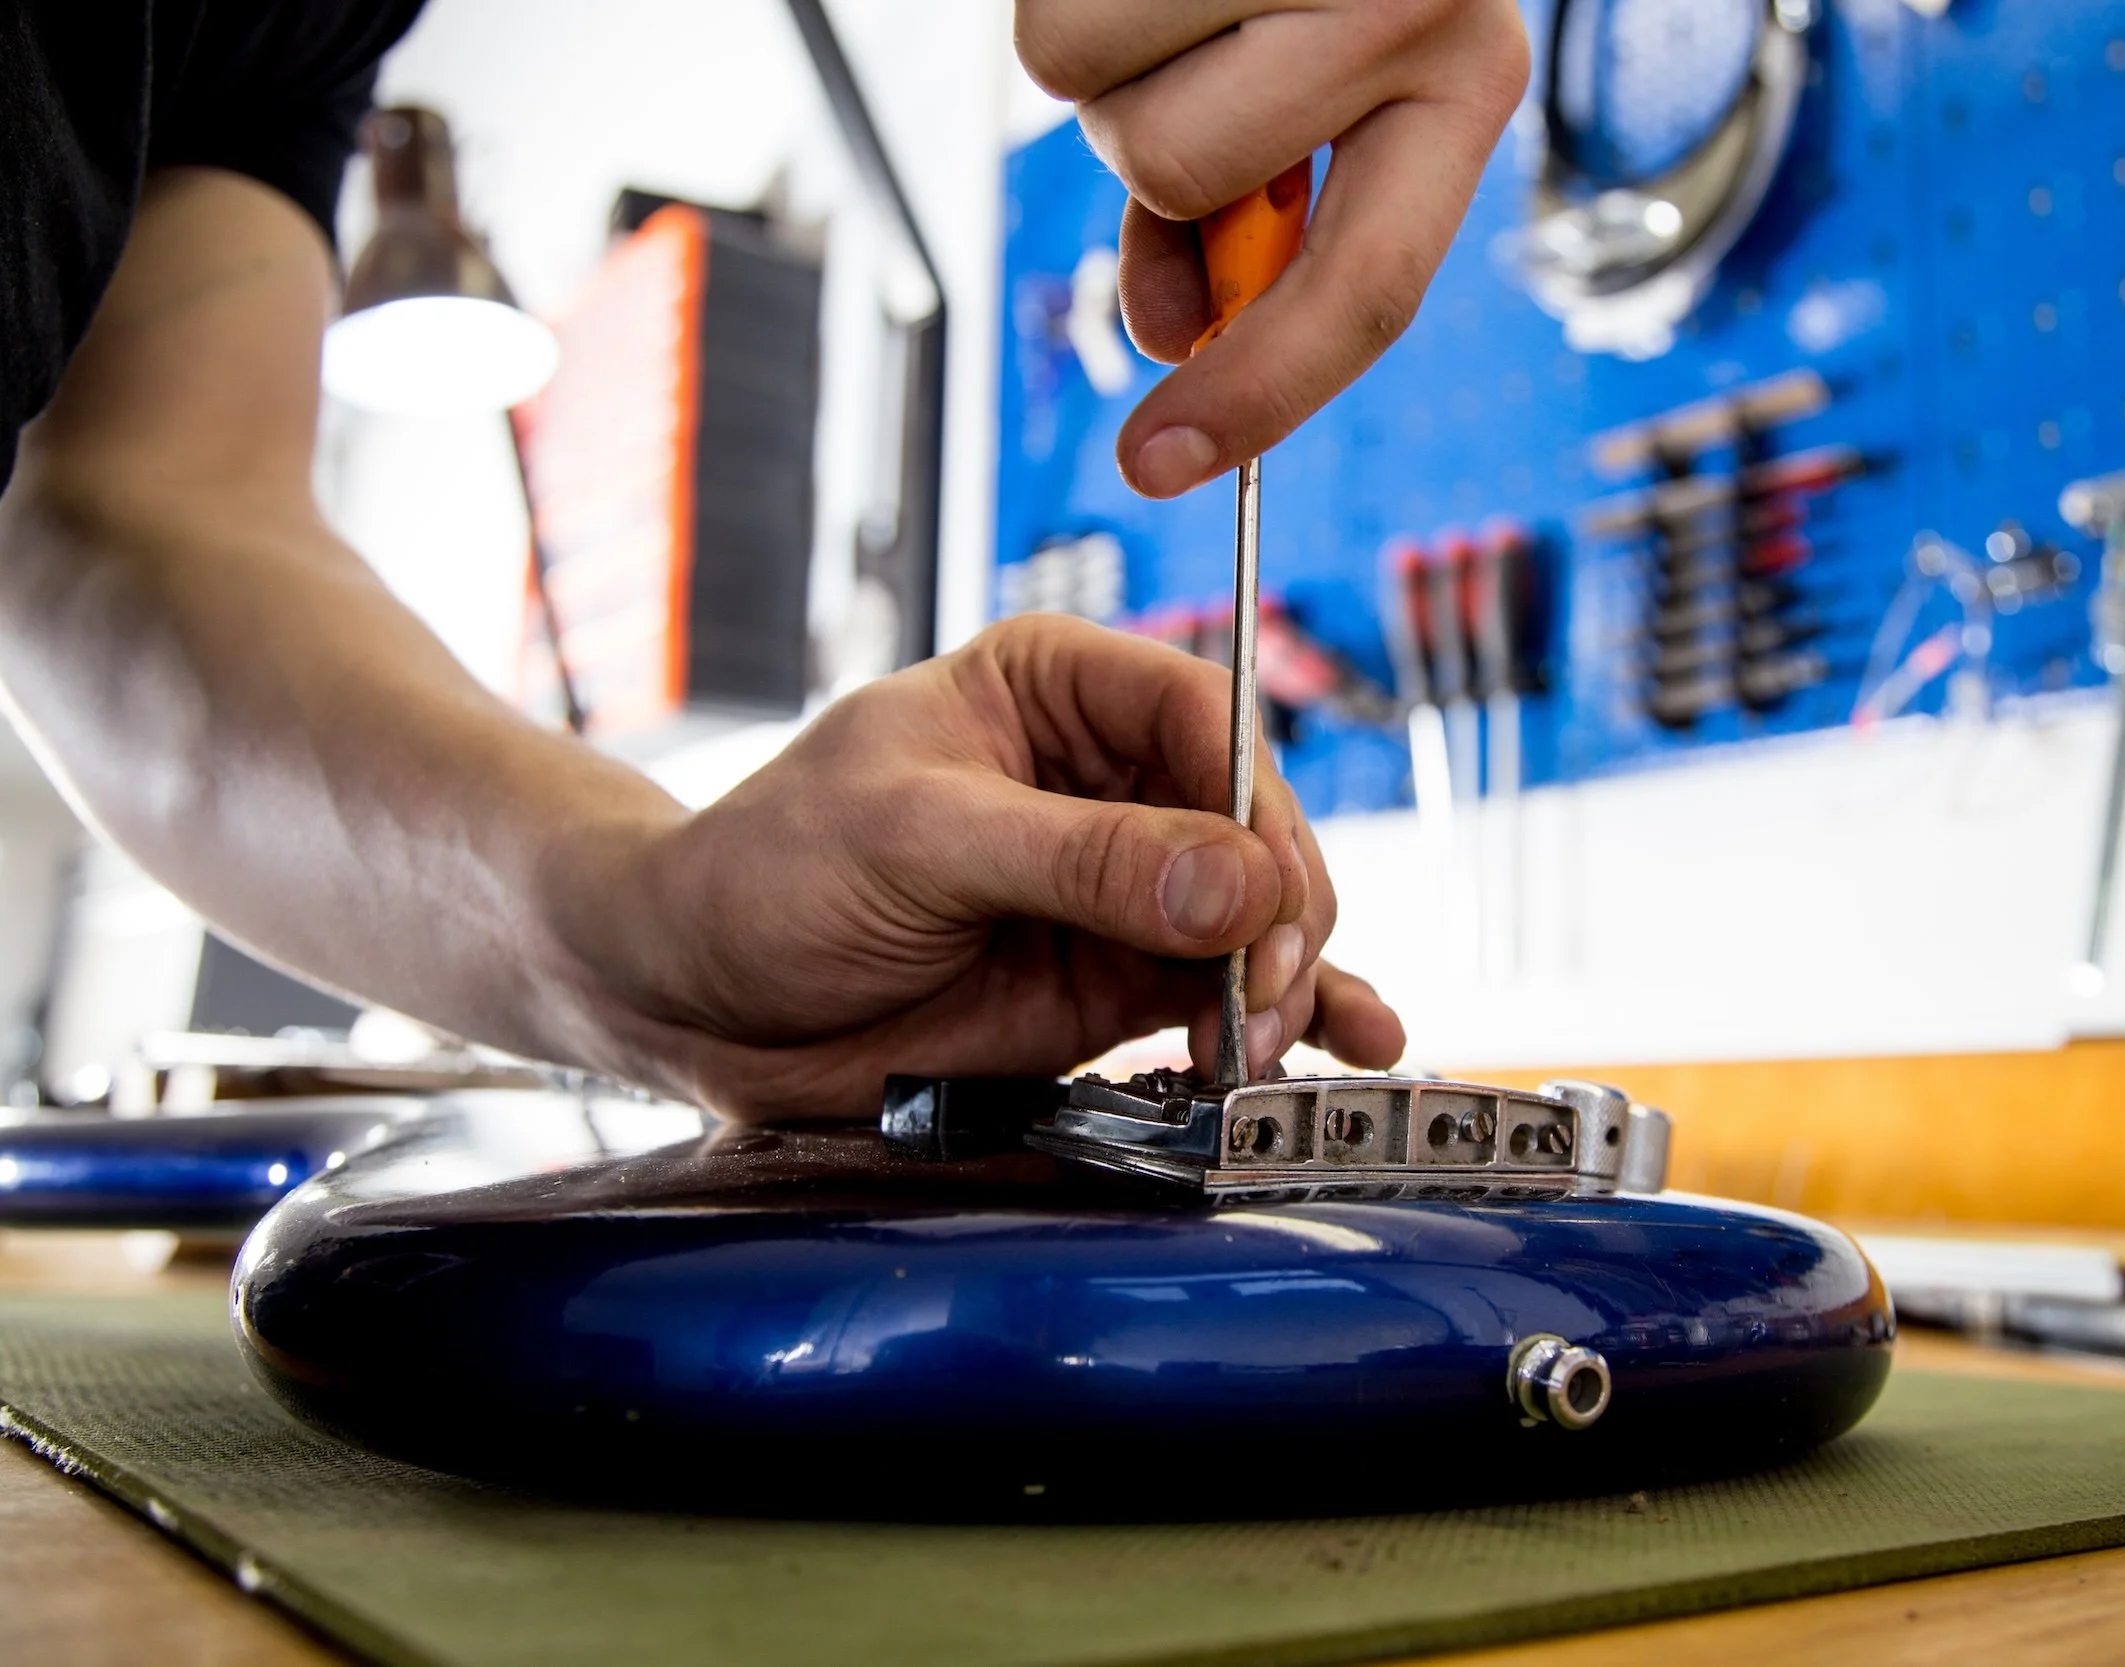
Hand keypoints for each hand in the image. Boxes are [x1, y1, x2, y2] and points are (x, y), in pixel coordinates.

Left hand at [567, 615, 1405, 1120]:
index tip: (1261, 901)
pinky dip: (1290, 1020)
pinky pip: (1230, 993)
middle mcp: (1109, 777)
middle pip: (1257, 827)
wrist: (696, 999)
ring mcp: (1122, 885)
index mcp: (1058, 687)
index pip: (1208, 720)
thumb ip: (1080, 862)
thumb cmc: (770, 873)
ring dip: (1288, 980)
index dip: (1257, 808)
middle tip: (1258, 995)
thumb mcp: (917, 843)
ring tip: (1262, 1047)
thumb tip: (1238, 883)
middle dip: (1278, 911)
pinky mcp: (1116, 981)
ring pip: (1259, 918)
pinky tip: (1346, 1046)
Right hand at [1016, 0, 1529, 497]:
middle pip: (1178, 176)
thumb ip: (1255, 231)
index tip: (1158, 466)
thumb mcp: (1333, 107)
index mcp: (1466, 79)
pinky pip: (1053, 27)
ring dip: (1104, 73)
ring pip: (1097, 99)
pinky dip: (1075, 12)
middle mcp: (1409, 3)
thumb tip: (1169, 339)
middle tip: (1191, 86)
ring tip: (1176, 11)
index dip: (1258, 394)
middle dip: (1146, 160)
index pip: (1366, 289)